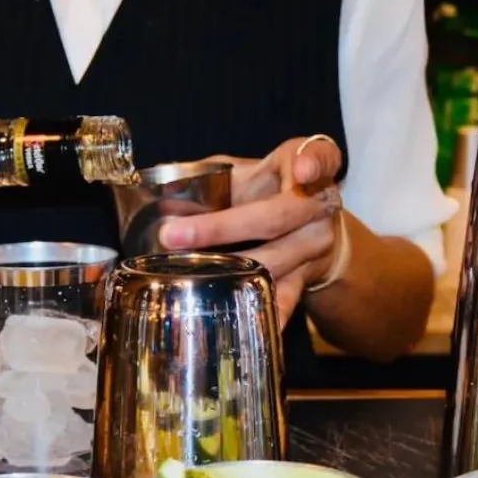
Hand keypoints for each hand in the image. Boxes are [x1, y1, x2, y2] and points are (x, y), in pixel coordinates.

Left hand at [158, 135, 345, 319]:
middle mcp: (318, 206)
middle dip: (222, 227)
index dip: (314, 162)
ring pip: (274, 259)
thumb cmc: (269, 192)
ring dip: (230, 269)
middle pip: (277, 216)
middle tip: (174, 235)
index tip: (302, 171)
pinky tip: (243, 321)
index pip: (321, 156)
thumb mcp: (250, 173)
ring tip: (188, 274)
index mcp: (303, 168)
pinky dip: (265, 309)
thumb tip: (156, 189)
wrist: (312, 228)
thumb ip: (214, 175)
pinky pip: (285, 296)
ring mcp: (315, 244)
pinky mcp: (307, 277)